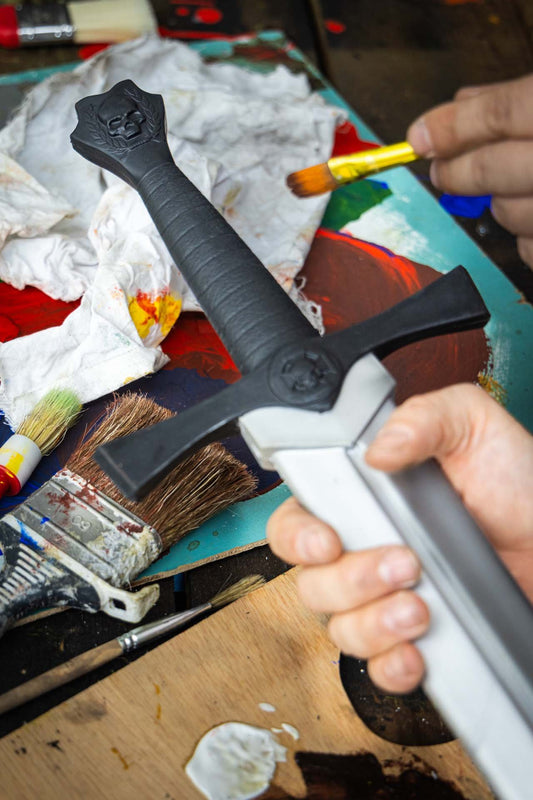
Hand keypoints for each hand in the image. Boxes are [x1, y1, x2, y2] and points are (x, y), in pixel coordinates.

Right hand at [267, 384, 532, 693]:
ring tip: (421, 608)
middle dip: (350, 580)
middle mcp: (364, 550)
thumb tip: (377, 450)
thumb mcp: (471, 425)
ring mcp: (386, 598)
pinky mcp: (415, 638)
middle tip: (404, 564)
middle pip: (312, 583)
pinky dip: (391, 666)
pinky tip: (417, 653)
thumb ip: (422, 419)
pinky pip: (379, 668)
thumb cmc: (515, 480)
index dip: (298, 538)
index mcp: (362, 499)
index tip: (328, 542)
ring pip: (341, 628)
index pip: (296, 522)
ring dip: (373, 623)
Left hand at [406, 74, 532, 267]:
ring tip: (511, 187)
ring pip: (505, 213)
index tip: (416, 138)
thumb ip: (512, 99)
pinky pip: (526, 248)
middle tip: (441, 169)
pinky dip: (521, 235)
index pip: (500, 115)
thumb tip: (462, 101)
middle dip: (454, 171)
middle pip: (490, 169)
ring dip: (495, 202)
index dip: (450, 127)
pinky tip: (530, 213)